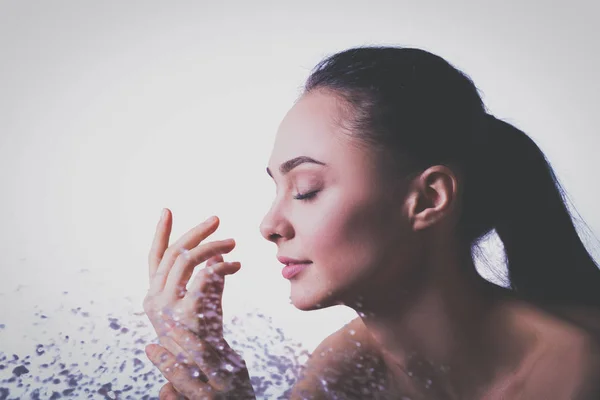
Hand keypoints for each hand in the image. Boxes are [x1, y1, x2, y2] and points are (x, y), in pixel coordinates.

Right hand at [143, 209, 254, 398]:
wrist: (209, 370)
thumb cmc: (204, 336)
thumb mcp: (200, 303)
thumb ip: (204, 278)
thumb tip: (218, 256)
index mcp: (154, 295)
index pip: (154, 257)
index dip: (160, 233)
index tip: (167, 210)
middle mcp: (155, 299)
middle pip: (174, 253)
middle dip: (196, 233)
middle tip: (217, 220)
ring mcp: (168, 307)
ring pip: (188, 260)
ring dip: (213, 246)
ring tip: (232, 242)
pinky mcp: (187, 313)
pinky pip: (205, 276)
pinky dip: (222, 266)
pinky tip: (235, 266)